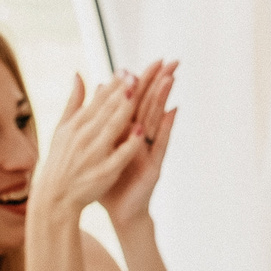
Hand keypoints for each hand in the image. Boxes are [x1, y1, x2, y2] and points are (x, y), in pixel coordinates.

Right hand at [28, 72, 142, 227]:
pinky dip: (129, 143)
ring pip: (112, 128)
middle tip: (137, 75)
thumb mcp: (61, 129)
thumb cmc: (60, 161)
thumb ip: (73, 102)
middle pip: (106, 111)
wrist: (54, 197)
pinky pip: (118, 155)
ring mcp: (94, 155)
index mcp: (75, 125)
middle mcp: (84, 137)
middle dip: (121, 92)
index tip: (127, 70)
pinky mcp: (103, 172)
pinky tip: (141, 130)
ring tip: (139, 94)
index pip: (98, 101)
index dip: (113, 85)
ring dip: (125, 110)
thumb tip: (79, 74)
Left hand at [96, 58, 179, 229]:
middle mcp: (142, 138)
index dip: (144, 81)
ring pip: (157, 119)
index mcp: (127, 132)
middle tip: (171, 60)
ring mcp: (150, 150)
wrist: (119, 210)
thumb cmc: (110, 179)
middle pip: (151, 105)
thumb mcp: (101, 147)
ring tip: (171, 77)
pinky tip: (174, 111)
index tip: (151, 60)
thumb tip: (97, 88)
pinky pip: (161, 143)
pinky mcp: (154, 165)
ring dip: (164, 98)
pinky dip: (166, 127)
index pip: (136, 101)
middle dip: (160, 83)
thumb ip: (100, 120)